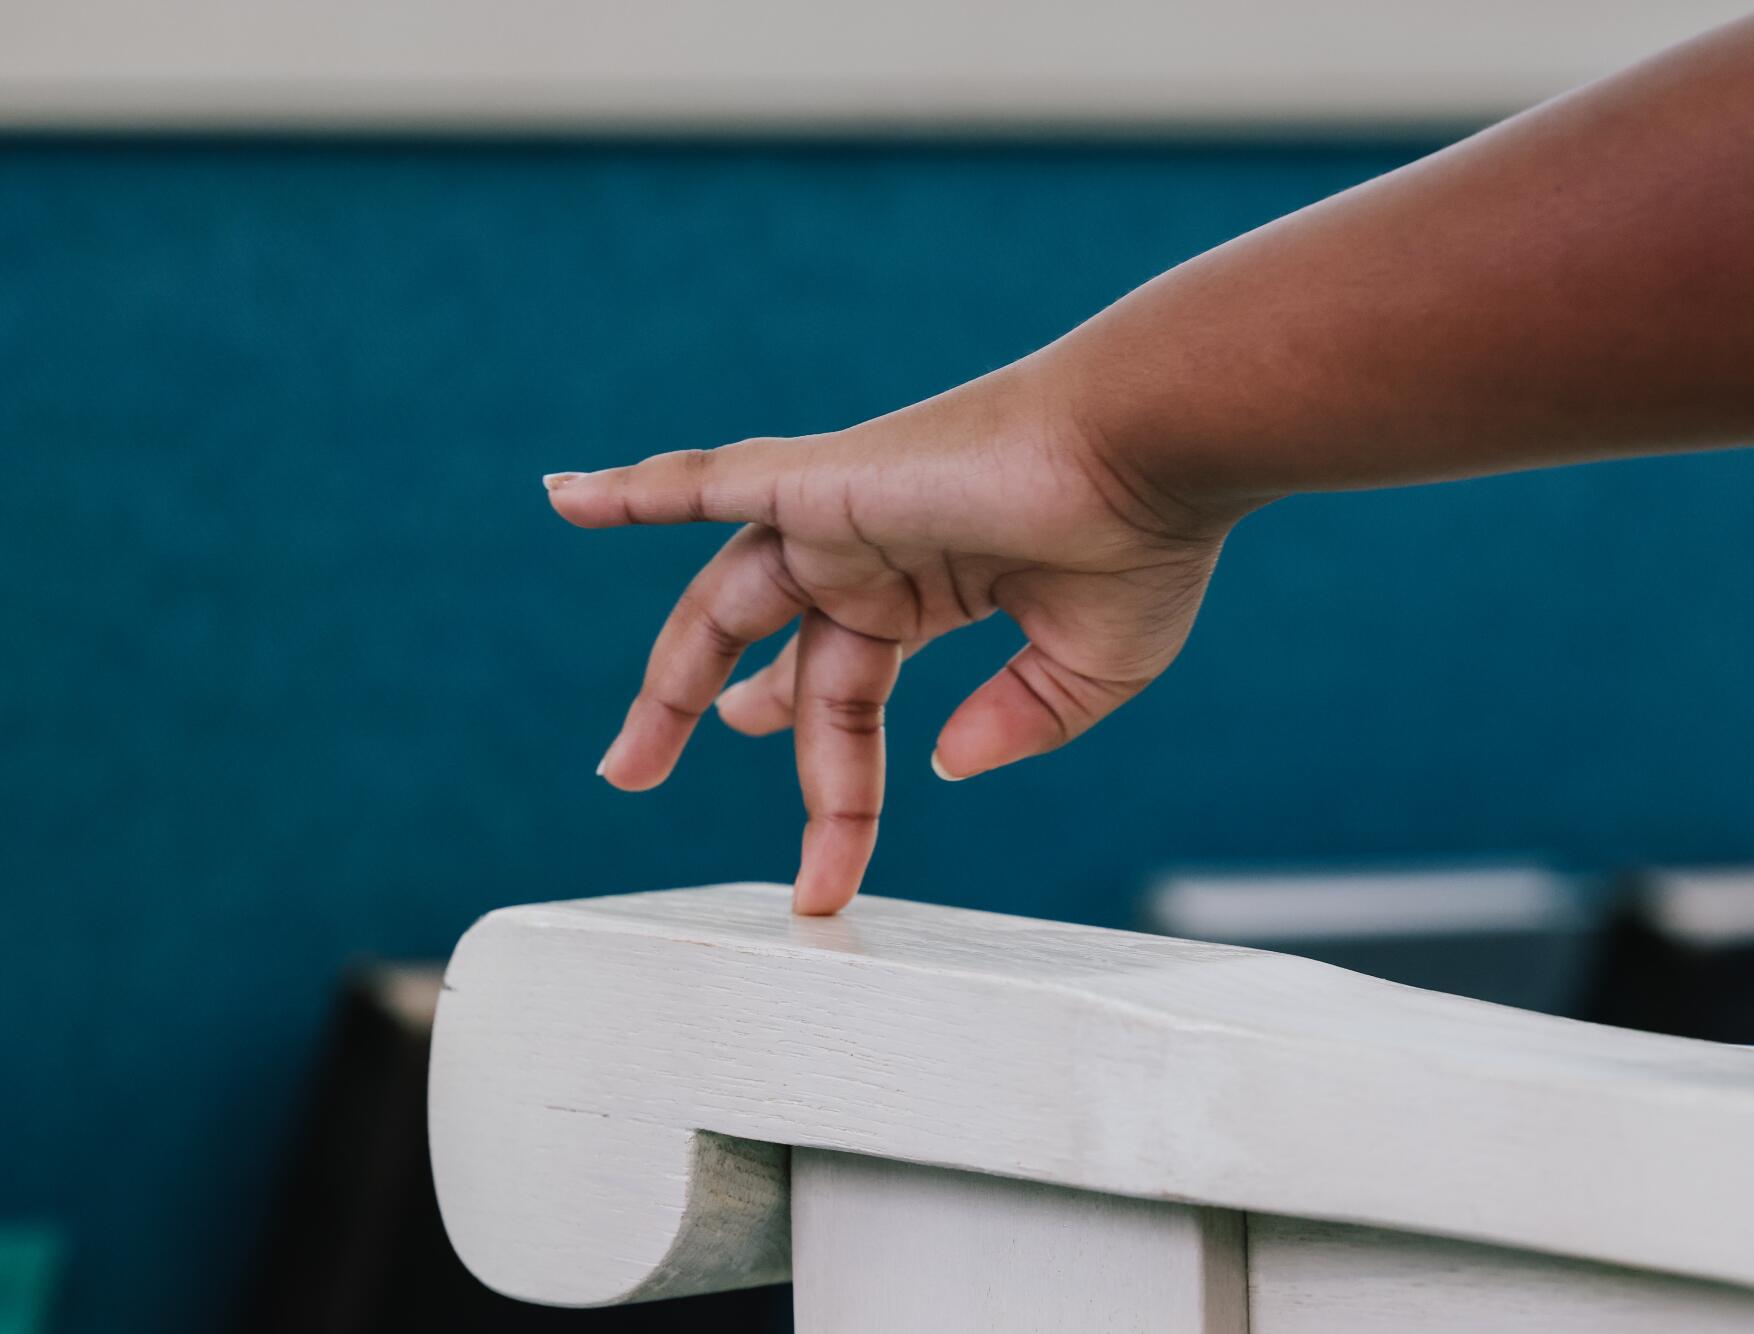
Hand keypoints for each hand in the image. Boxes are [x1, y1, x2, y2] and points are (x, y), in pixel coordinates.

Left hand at [544, 364, 1229, 914]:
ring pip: (721, 604)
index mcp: (931, 592)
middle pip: (770, 657)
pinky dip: (634, 489)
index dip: (841, 794)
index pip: (854, 701)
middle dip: (707, 720)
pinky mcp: (820, 482)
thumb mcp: (1085, 670)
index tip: (827, 877)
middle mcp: (874, 556)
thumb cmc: (1141, 545)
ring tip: (621, 769)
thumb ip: (1013, 723)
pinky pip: (703, 484)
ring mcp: (840, 518)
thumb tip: (942, 767)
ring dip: (666, 683)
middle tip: (638, 778)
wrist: (1153, 452)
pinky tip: (565, 497)